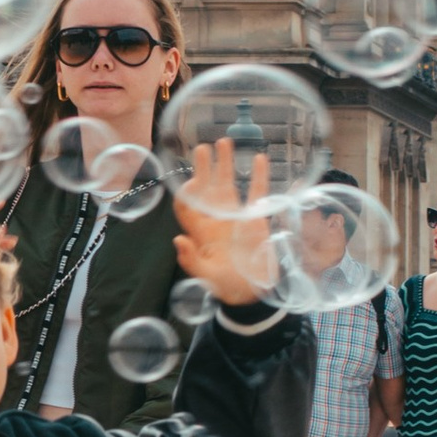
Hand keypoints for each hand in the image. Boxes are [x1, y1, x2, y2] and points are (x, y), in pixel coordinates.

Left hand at [170, 143, 277, 309]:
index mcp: (201, 232)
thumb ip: (190, 261)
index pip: (187, 207)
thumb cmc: (225, 287)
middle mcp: (216, 219)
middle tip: (202, 147)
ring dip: (226, 165)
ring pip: (229, 186)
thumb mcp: (205, 278)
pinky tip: (259, 158)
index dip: (186, 194)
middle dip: (204, 168)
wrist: (251, 295)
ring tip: (224, 141)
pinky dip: (259, 177)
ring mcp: (235, 217)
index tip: (189, 181)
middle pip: (207, 189)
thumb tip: (177, 240)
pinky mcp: (256, 219)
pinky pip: (258, 194)